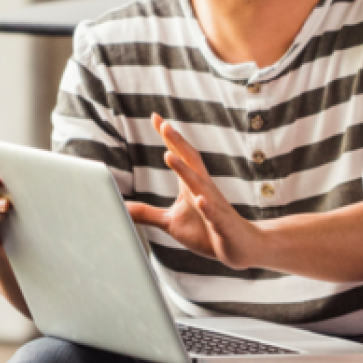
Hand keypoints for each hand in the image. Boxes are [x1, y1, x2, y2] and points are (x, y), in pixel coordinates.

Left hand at [126, 113, 262, 269]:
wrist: (241, 245)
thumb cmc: (208, 230)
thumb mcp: (170, 222)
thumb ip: (146, 213)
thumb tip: (121, 207)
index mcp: (193, 185)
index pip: (180, 155)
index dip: (169, 137)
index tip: (156, 117)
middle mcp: (205, 189)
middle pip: (191, 161)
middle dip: (178, 142)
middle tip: (164, 124)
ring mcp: (214, 206)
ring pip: (200, 185)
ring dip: (185, 170)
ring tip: (169, 155)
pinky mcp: (222, 224)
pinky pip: (215, 214)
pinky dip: (208, 207)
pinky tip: (200, 201)